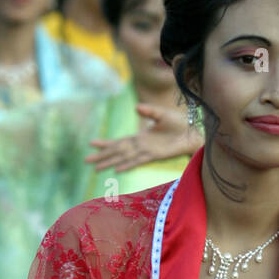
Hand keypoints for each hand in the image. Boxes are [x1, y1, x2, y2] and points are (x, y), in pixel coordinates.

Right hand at [86, 104, 200, 171]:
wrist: (191, 132)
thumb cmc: (178, 123)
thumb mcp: (161, 114)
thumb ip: (149, 112)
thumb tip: (137, 108)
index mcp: (139, 136)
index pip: (118, 141)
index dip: (105, 143)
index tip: (91, 144)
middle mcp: (140, 145)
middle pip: (117, 152)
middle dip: (102, 156)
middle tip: (86, 161)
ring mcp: (146, 151)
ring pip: (123, 158)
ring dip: (110, 163)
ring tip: (96, 169)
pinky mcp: (155, 155)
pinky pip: (137, 161)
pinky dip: (127, 165)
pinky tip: (117, 170)